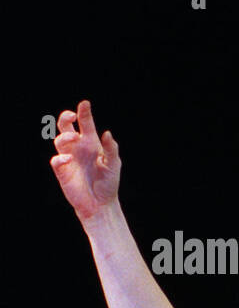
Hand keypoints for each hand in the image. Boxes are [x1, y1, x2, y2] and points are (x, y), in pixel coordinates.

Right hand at [49, 100, 120, 222]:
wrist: (101, 203)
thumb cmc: (108, 183)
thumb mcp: (114, 165)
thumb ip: (111, 149)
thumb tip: (107, 133)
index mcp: (92, 144)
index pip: (86, 124)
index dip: (84, 113)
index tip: (85, 104)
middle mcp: (78, 148)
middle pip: (66, 127)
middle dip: (65, 118)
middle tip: (71, 115)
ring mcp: (69, 158)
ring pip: (59, 140)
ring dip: (65, 137)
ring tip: (75, 138)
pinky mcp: (62, 171)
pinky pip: (56, 160)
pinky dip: (60, 157)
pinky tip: (69, 159)